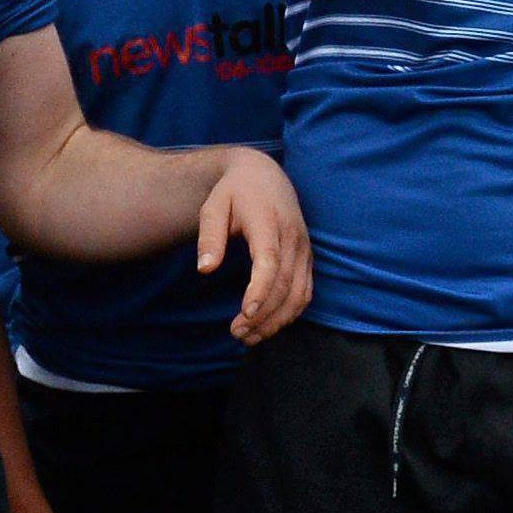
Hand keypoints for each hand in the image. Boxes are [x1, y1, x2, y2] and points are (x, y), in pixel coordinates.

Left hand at [197, 149, 312, 344]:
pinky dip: (289, 313)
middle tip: (237, 333)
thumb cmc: (233, 193)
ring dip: (277, 320)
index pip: (271, 262)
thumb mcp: (213, 207)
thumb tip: (205, 269)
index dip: (261, 291)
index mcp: (268, 222)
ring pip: (299, 293)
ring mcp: (304, 249)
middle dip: (263, 315)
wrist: (264, 175)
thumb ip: (209, 236)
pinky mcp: (307, 258)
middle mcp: (292, 237)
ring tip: (249, 337)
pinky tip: (267, 325)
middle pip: (285, 284)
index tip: (245, 314)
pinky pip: (305, 292)